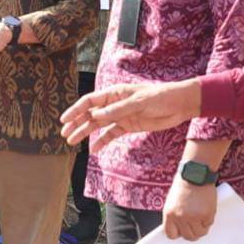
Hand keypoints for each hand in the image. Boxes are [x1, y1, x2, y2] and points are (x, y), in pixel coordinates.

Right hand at [61, 80, 201, 152]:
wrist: (179, 105)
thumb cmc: (160, 97)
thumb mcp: (139, 102)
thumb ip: (117, 110)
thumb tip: (96, 117)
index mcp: (114, 93)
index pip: (89, 102)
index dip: (75, 110)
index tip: (64, 120)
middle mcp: (114, 104)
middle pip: (90, 114)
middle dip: (76, 123)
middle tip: (64, 134)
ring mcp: (120, 116)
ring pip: (98, 125)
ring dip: (85, 133)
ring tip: (72, 142)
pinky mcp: (128, 126)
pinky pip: (111, 134)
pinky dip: (102, 142)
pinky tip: (93, 150)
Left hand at [162, 177, 217, 240]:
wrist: (195, 175)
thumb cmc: (183, 186)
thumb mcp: (172, 202)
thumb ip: (174, 216)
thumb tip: (179, 228)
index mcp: (169, 214)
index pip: (171, 234)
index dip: (177, 233)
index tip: (181, 231)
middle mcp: (181, 218)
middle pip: (188, 236)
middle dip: (191, 232)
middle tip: (194, 225)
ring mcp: (194, 217)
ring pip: (200, 233)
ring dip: (201, 228)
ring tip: (200, 219)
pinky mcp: (206, 215)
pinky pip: (209, 225)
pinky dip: (208, 220)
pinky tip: (206, 211)